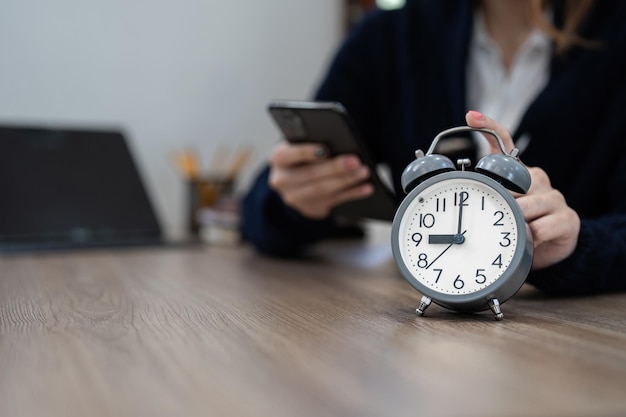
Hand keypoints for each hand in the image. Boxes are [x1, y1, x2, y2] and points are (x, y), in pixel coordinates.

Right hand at [268, 142, 373, 218]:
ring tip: (364, 172)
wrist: (296, 180)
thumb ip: (312, 142)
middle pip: (310, 174)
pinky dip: (352, 193)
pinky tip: (366, 188)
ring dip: (347, 181)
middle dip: (335, 168)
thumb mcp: (301, 145)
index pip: (288, 154)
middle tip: (355, 161)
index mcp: (278, 158)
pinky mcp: (310, 208)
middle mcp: (282, 180)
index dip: (306, 152)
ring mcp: (295, 198)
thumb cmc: (304, 155)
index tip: (326, 149)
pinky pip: (334, 200)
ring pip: (323, 189)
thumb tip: (340, 145)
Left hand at [465, 110, 580, 268]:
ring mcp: (554, 197)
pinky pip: (542, 227)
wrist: (549, 249)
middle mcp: (536, 179)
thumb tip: (455, 191)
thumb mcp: (497, 208)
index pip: (503, 143)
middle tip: (495, 214)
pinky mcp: (567, 218)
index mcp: (518, 173)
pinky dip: (531, 237)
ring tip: (512, 232)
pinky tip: (530, 242)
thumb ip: (482, 196)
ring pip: (527, 206)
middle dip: (500, 198)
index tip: (471, 117)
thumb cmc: (517, 226)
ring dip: (515, 221)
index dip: (488, 127)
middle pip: (513, 180)